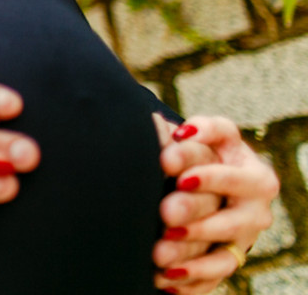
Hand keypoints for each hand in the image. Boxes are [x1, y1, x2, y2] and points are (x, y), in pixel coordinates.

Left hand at [152, 115, 279, 294]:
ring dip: (194, 241)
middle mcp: (253, 186)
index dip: (201, 136)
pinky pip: (219, 267)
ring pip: (228, 231)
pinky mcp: (236, 252)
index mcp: (235, 149)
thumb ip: (167, 137)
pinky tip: (166, 278)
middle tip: (164, 212)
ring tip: (159, 252)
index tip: (168, 150)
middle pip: (231, 186)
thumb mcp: (177, 146)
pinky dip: (194, 275)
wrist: (199, 197)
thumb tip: (150, 125)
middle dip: (196, 200)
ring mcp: (248, 221)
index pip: (223, 133)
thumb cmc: (182, 163)